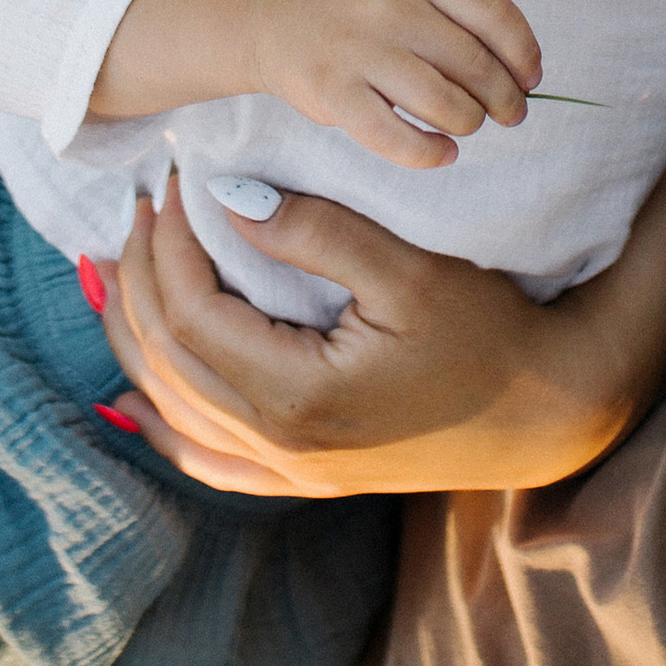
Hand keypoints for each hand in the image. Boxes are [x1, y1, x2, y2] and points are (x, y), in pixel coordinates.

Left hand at [90, 175, 636, 497]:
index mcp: (297, 397)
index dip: (169, 245)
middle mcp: (280, 448)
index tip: (174, 185)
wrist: (545, 411)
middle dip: (141, 278)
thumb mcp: (412, 271)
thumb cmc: (488, 333)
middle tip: (140, 210)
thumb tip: (230, 196)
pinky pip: (207, 460)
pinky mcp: (306, 480)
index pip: (192, 314)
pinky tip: (135, 398)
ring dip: (137, 338)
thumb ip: (319, 232)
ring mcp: (290, 474)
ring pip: (174, 411)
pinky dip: (163, 422)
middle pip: (169, 360)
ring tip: (119, 273)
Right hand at [96, 0, 541, 168]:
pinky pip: (394, 136)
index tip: (533, 77)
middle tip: (511, 114)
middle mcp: (389, 5)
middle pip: (473, 62)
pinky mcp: (333, 94)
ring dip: (469, 122)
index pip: (491, 8)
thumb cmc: (352, 0)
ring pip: (443, 101)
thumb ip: (454, 10)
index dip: (522, 49)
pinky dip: (429, 152)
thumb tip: (520, 70)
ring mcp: (359, 49)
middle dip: (504, 97)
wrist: (267, 10)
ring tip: (468, 125)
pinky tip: (442, 153)